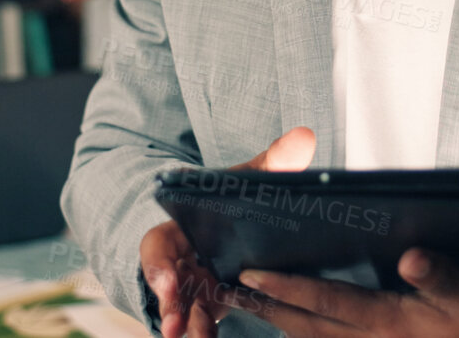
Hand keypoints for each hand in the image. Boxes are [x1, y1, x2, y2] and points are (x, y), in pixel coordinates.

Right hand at [141, 127, 316, 337]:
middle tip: (174, 322)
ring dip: (183, 323)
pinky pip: (201, 321)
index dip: (157, 263)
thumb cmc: (231, 200)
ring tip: (184, 336)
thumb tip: (302, 139)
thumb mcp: (246, 181)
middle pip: (166, 285)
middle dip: (169, 304)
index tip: (164, 279)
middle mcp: (179, 261)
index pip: (157, 246)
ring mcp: (191, 286)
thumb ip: (272, 163)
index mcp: (178, 231)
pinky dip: (203, 332)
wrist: (229, 222)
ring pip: (181, 308)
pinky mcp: (206, 304)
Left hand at [231, 247, 458, 337]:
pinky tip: (303, 333)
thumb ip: (444, 278)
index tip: (250, 274)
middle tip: (229, 291)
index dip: (287, 287)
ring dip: (285, 327)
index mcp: (393, 323)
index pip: (327, 302)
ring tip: (253, 308)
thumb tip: (412, 256)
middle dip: (267, 309)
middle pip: (309, 328)